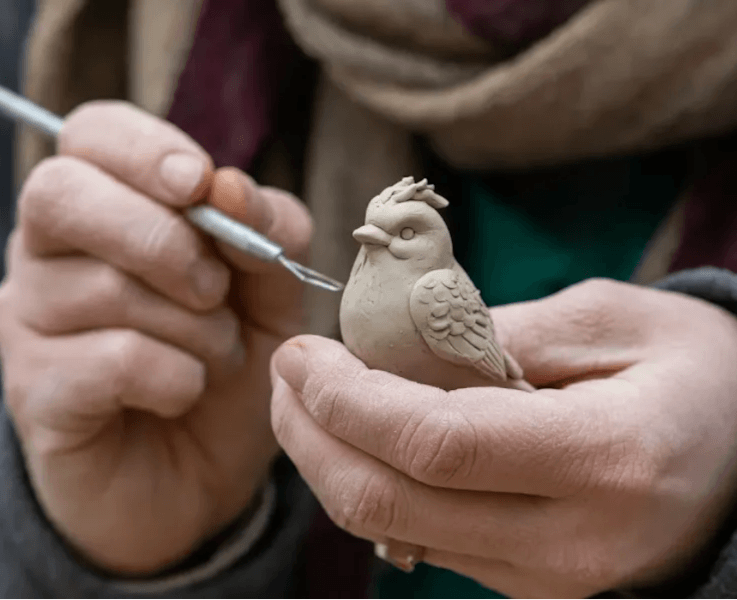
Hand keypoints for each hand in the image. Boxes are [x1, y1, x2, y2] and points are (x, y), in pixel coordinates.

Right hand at [0, 101, 311, 573]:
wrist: (202, 473)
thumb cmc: (229, 366)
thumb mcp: (272, 294)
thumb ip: (266, 234)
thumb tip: (229, 184)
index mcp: (106, 209)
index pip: (93, 134)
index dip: (146, 149)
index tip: (199, 185)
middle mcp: (50, 254)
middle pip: (63, 193)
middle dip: (164, 240)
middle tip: (215, 291)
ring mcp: (30, 322)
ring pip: (106, 288)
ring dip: (195, 328)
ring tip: (217, 357)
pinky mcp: (34, 388)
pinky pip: (111, 359)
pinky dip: (175, 377)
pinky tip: (183, 392)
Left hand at [270, 278, 736, 597]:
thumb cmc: (694, 372)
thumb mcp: (613, 319)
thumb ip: (503, 334)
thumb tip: (399, 345)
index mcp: (606, 458)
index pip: (438, 443)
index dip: (349, 400)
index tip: (302, 354)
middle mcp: (571, 539)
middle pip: (393, 504)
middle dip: (313, 438)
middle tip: (286, 373)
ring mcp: (548, 577)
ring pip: (397, 531)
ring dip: (332, 462)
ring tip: (309, 398)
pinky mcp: (531, 584)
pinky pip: (427, 541)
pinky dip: (377, 487)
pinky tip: (364, 437)